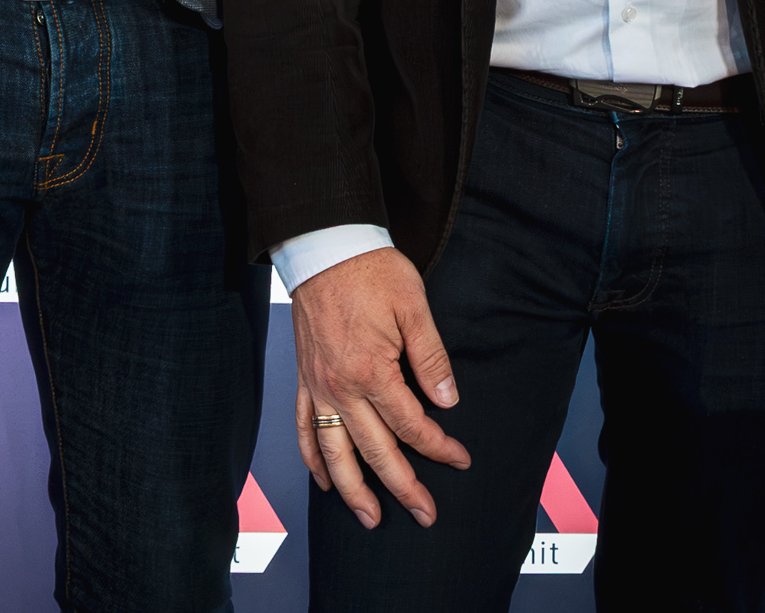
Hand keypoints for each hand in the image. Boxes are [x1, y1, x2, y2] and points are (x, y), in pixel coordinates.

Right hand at [287, 248, 471, 530]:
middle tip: (426, 514)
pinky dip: (313, 459)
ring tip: (370, 518)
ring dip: (353, 490)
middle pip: (375, 451)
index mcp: (371, 371)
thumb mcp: (413, 307)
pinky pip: (304, 429)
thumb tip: (448, 402)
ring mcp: (317, 386)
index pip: (411, 425)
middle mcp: (340, 388)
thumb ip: (431, 359)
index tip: (460, 459)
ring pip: (333, 453)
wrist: (323, 246)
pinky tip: (325, 481)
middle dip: (403, 487)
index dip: (439, 446)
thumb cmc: (371, 271)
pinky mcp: (304, 379)